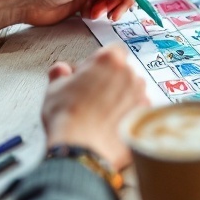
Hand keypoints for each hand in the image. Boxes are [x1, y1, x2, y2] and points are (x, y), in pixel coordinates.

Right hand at [43, 45, 147, 169]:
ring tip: (102, 113)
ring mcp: (140, 95)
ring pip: (132, 90)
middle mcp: (129, 74)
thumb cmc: (67, 117)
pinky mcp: (144, 116)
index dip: (100, 62)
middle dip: (111, 80)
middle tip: (93, 95)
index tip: (91, 73)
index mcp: (109, 60)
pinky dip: (128, 115)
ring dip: (122, 97)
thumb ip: (60, 73)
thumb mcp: (54, 89)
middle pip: (123, 71)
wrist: (81, 148)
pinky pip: (138, 110)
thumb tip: (61, 70)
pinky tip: (113, 125)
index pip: (113, 50)